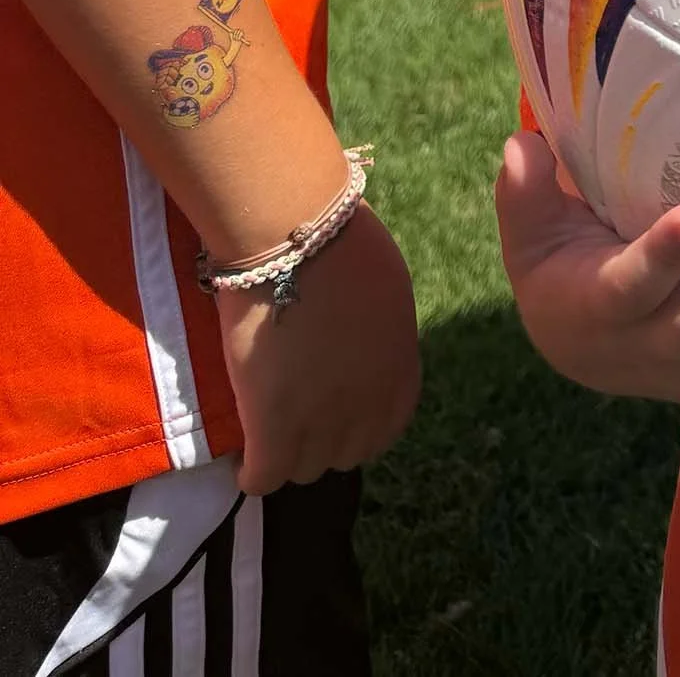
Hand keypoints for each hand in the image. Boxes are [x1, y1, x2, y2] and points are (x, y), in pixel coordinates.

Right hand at [218, 202, 419, 493]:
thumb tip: (363, 342)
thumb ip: (378, 332)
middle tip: (294, 419)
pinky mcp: (275, 429)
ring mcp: (324, 422)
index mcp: (400, 370)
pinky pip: (264, 477)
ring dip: (287, 456)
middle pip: (345, 455)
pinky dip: (252, 473)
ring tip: (265, 435)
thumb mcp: (384, 291)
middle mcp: (369, 404)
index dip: (357, 427)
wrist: (296, 239)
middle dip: (322, 441)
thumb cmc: (340, 242)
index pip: (386, 429)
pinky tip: (242, 461)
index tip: (333, 416)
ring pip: (305, 469)